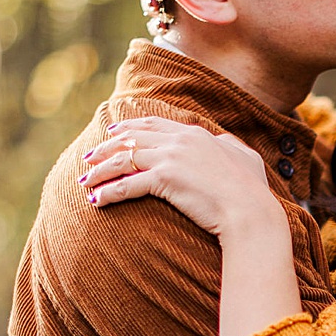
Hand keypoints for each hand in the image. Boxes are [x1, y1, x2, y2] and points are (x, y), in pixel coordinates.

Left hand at [81, 115, 282, 237]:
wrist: (251, 211)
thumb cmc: (251, 190)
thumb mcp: (244, 157)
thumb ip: (228, 146)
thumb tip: (224, 142)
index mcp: (195, 133)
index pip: (152, 124)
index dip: (128, 127)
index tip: (111, 132)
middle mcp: (180, 140)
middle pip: (131, 139)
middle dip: (105, 148)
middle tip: (88, 157)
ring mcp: (171, 157)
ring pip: (123, 160)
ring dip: (100, 171)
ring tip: (84, 181)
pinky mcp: (164, 178)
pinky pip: (126, 185)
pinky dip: (108, 192)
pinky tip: (96, 201)